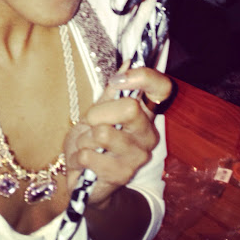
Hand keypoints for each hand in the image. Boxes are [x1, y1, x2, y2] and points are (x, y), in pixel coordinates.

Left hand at [63, 67, 171, 207]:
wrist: (85, 179)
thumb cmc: (92, 142)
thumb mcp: (99, 112)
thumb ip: (114, 90)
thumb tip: (128, 60)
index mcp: (145, 114)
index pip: (161, 88)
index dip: (143, 77)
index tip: (119, 79)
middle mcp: (148, 133)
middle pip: (130, 108)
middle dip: (98, 114)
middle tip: (90, 123)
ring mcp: (138, 155)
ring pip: (103, 133)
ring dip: (84, 139)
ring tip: (86, 146)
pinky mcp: (122, 175)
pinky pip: (89, 155)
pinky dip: (78, 156)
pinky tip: (84, 162)